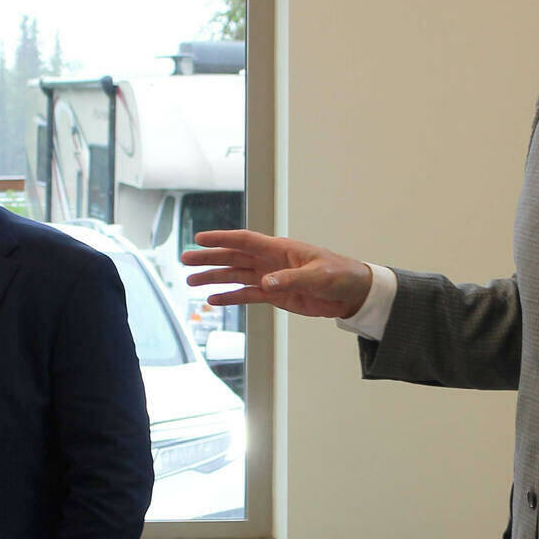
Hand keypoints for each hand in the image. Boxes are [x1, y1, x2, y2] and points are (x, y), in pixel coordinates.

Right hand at [181, 229, 372, 319]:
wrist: (352, 293)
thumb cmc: (339, 275)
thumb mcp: (318, 276)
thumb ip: (291, 278)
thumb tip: (265, 283)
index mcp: (280, 249)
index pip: (245, 240)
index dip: (222, 239)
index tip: (200, 238)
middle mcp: (271, 261)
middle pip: (233, 257)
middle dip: (209, 258)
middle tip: (185, 260)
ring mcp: (271, 277)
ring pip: (236, 276)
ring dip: (214, 278)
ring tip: (191, 281)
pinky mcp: (275, 295)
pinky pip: (247, 295)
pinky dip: (230, 297)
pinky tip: (213, 300)